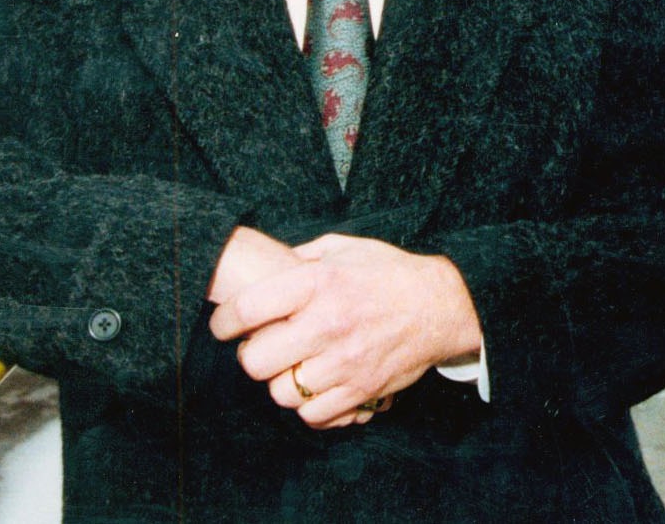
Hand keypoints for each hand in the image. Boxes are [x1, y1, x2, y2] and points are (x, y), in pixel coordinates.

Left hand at [209, 233, 482, 428]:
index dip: (225, 321)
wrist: (441, 305)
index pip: (249, 309)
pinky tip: (316, 386)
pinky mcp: (361, 390)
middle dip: (252, 355)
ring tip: (293, 366)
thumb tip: (267, 268)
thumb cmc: (389, 274)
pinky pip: (312, 415)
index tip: (224, 326)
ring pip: (281, 393)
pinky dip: (308, 406)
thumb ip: (303, 257)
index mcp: (319, 283)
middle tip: (262, 347)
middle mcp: (329, 324)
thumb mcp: (345, 249)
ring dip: (281, 381)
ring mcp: (345, 362)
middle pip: (256, 361)